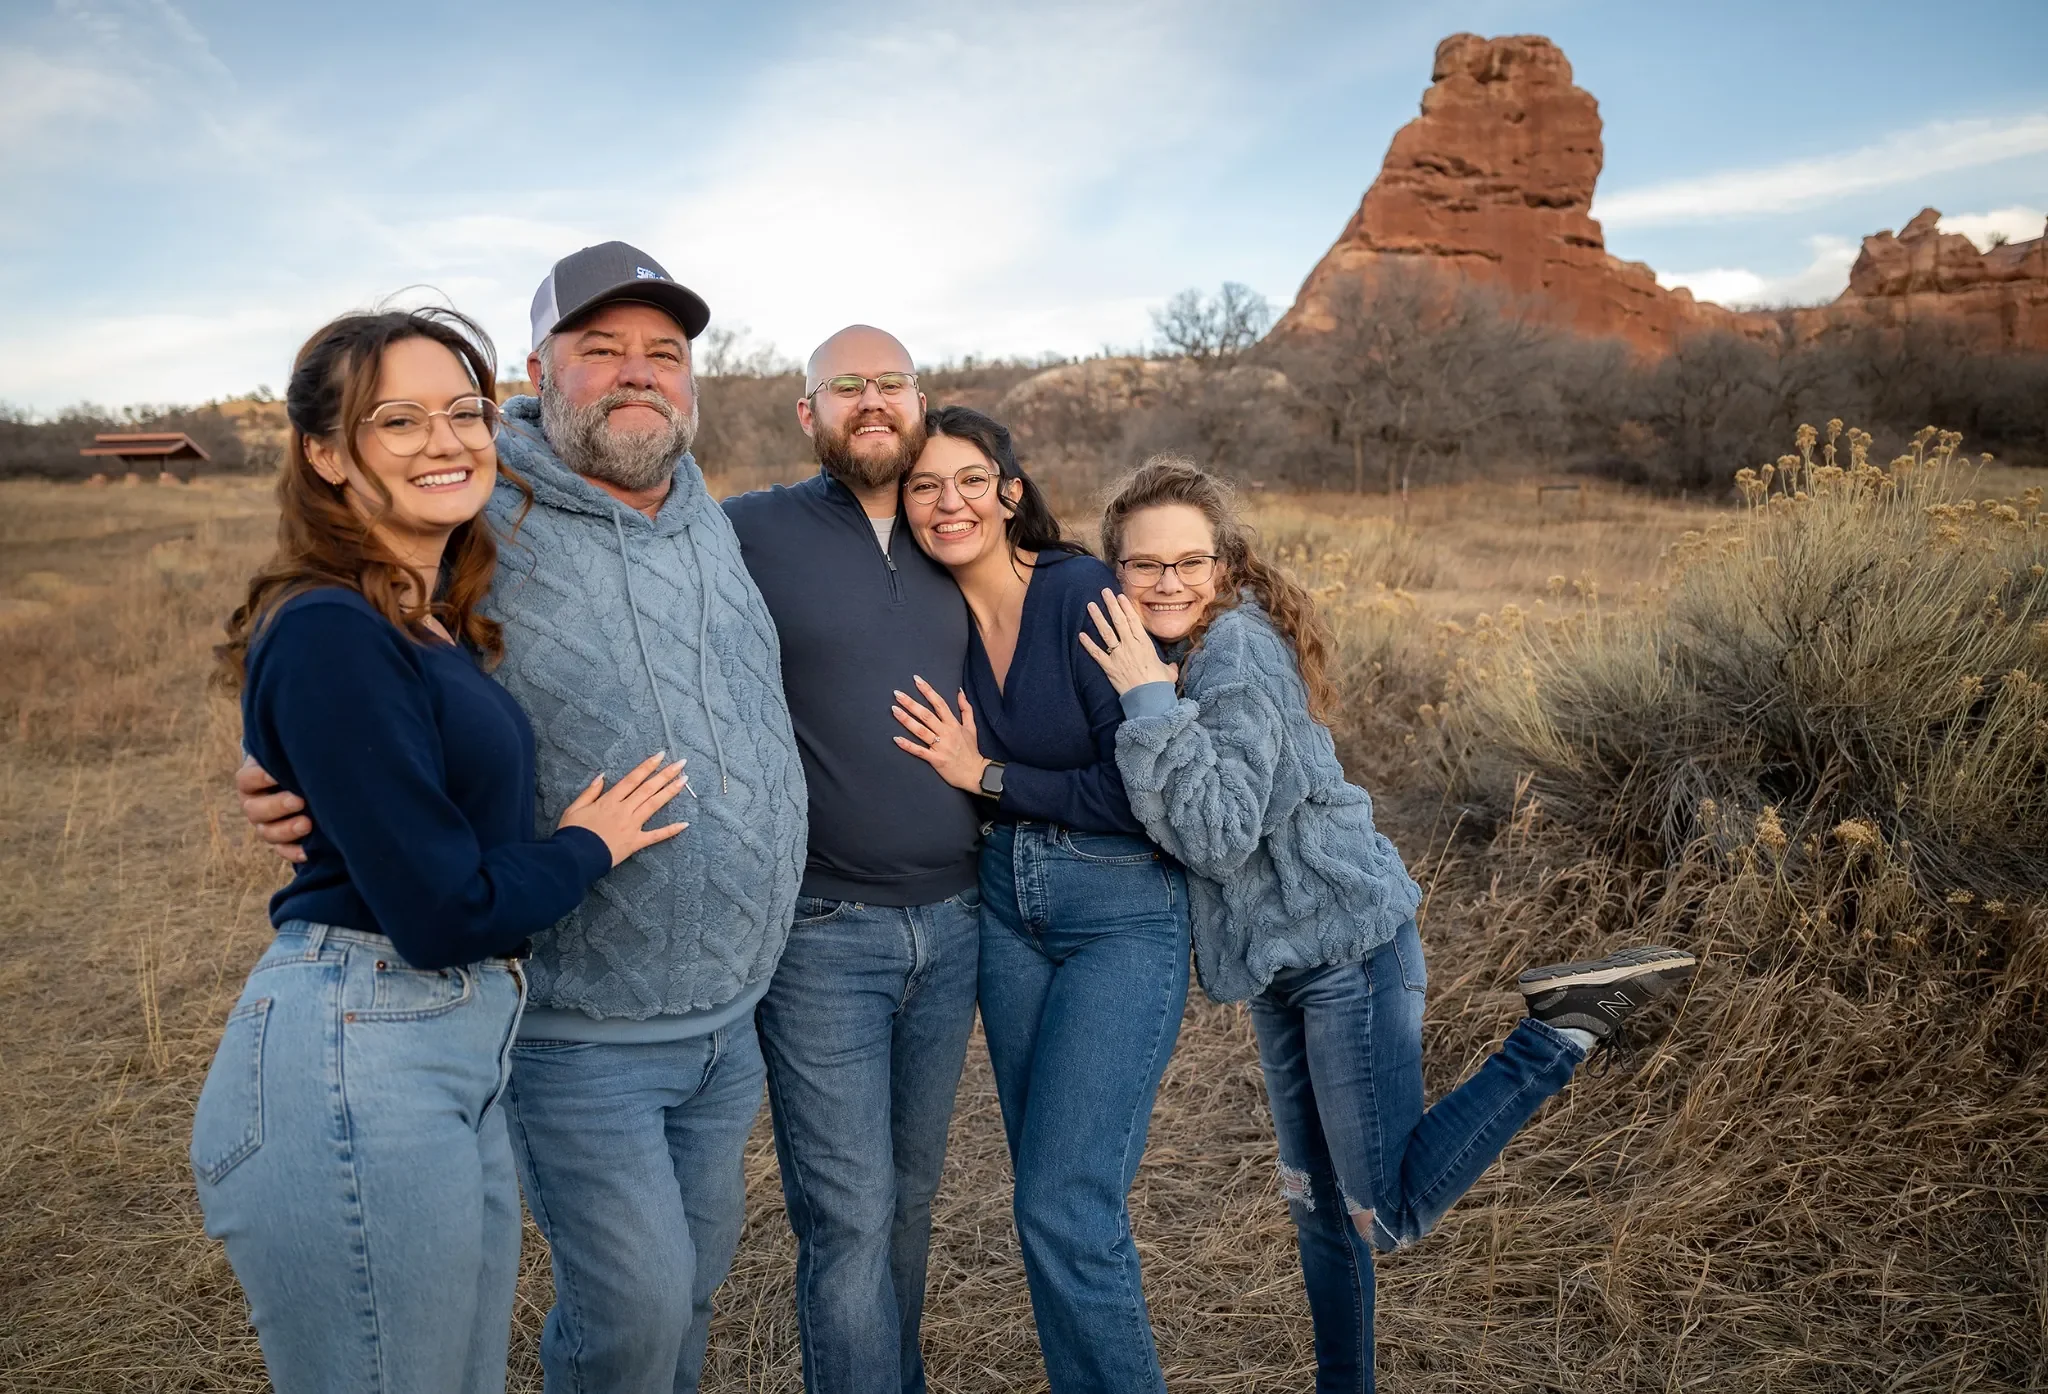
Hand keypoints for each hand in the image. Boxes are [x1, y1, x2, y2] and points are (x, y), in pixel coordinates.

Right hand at [237, 755, 309, 863]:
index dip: (259, 778)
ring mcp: (265, 824)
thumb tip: (307, 750)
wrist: (305, 778)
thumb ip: (291, 754)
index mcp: (251, 781)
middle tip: (300, 801)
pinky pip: (282, 850)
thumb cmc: (296, 761)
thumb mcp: (289, 755)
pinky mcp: (281, 841)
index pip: (247, 780)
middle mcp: (254, 804)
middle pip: (255, 810)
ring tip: (307, 824)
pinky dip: (294, 852)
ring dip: (286, 830)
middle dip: (277, 806)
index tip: (276, 774)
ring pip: (267, 832)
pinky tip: (309, 851)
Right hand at [557, 752, 690, 867]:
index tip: (661, 755)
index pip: (633, 778)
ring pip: (654, 805)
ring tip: (684, 780)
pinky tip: (685, 824)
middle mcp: (624, 809)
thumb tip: (602, 775)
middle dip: (666, 774)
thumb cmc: (572, 832)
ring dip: (670, 792)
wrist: (574, 858)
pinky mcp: (635, 842)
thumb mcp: (575, 807)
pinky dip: (670, 830)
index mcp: (610, 800)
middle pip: (648, 788)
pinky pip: (656, 836)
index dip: (647, 765)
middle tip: (682, 763)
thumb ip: (590, 791)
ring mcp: (632, 826)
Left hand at [891, 675, 988, 793]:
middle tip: (897, 694)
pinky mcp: (936, 760)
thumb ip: (966, 709)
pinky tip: (896, 739)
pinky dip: (907, 745)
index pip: (939, 703)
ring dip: (906, 720)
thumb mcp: (971, 727)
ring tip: (894, 710)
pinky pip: (919, 751)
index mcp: (953, 724)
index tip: (916, 680)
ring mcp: (940, 746)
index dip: (927, 690)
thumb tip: (960, 691)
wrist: (976, 773)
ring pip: (921, 730)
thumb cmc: (971, 750)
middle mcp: (946, 733)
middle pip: (926, 714)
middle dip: (911, 703)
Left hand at [1078, 588, 1178, 694]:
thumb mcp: (1168, 673)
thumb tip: (1171, 667)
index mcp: (1144, 644)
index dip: (1125, 606)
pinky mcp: (1109, 667)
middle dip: (1110, 604)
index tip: (1119, 596)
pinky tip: (1080, 635)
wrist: (1149, 699)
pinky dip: (1088, 644)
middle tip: (1104, 591)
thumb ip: (1168, 666)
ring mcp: (1118, 655)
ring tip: (1090, 605)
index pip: (1133, 620)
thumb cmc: (1160, 685)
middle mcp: (1130, 646)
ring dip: (1097, 618)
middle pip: (1118, 620)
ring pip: (1105, 632)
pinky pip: (1096, 653)